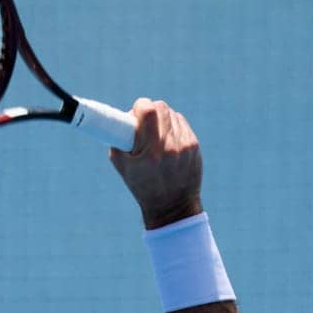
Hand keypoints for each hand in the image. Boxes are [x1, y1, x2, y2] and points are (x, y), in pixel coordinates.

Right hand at [109, 99, 202, 229]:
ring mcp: (185, 146)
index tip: (136, 113)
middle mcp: (171, 147)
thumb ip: (118, 139)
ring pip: (172, 114)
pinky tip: (167, 139)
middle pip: (161, 107)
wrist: (172, 206)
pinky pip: (181, 123)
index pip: (149, 110)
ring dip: (162, 119)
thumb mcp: (123, 166)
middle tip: (144, 123)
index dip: (140, 106)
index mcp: (152, 152)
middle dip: (150, 111)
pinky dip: (172, 127)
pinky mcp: (194, 146)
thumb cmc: (142, 186)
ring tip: (155, 134)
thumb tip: (123, 117)